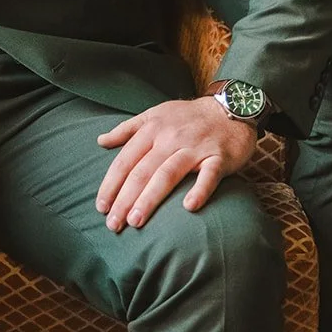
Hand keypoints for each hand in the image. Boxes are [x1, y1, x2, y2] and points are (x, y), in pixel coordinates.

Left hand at [95, 97, 256, 230]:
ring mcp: (194, 148)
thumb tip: (101, 141)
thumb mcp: (155, 114)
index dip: (111, 183)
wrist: (230, 107)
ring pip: (168, 174)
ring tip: (136, 220)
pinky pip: (209, 175)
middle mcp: (170, 138)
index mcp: (152, 129)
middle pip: (143, 171)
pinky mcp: (218, 157)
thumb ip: (128, 129)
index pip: (126, 160)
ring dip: (150, 198)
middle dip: (125, 198)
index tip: (101, 207)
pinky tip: (189, 207)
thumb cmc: (188, 116)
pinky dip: (200, 190)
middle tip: (114, 224)